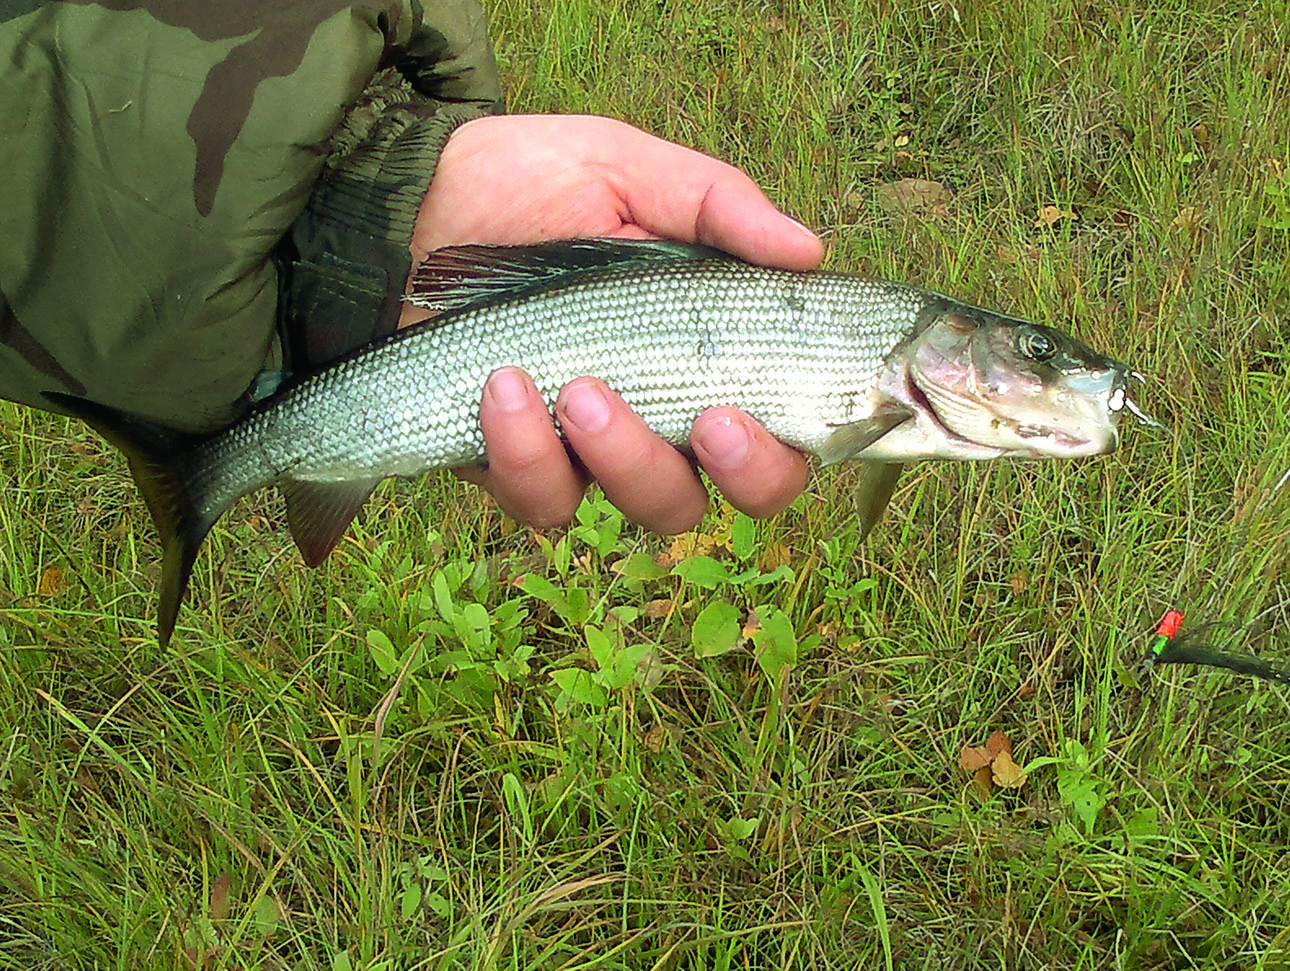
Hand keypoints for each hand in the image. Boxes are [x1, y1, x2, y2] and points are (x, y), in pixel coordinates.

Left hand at [407, 114, 820, 532]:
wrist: (412, 202)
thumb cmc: (530, 183)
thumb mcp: (627, 170)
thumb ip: (716, 205)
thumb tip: (808, 251)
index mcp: (703, 357)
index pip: (779, 438)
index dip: (781, 453)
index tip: (743, 411)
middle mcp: (658, 417)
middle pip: (726, 494)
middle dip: (729, 476)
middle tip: (704, 421)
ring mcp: (586, 451)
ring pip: (642, 510)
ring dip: (622, 459)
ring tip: (578, 387)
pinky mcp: (515, 463)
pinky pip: (542, 498)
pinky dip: (525, 452)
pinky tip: (504, 385)